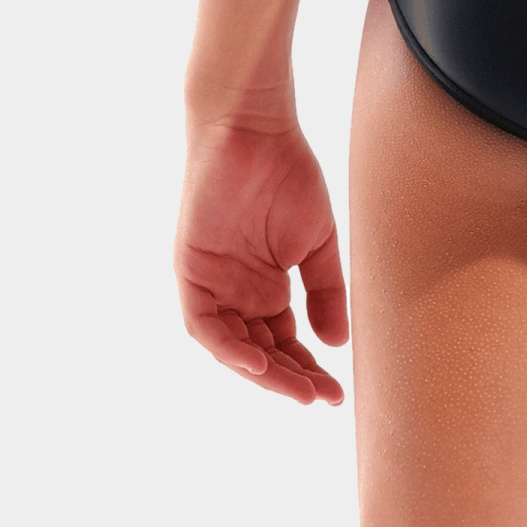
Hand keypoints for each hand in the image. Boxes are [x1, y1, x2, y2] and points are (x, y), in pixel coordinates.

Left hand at [176, 118, 347, 404]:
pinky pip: (203, 324)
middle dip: (289, 377)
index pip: (283, 342)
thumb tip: (336, 344)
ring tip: (296, 388)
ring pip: (231, 345)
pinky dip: (227, 346)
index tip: (335, 393)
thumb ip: (324, 292)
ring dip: (262, 371)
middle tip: (320, 397)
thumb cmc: (287, 173)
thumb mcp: (316, 242)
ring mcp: (212, 283)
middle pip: (259, 351)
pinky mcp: (190, 271)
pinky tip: (257, 360)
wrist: (253, 128)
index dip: (307, 370)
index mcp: (265, 285)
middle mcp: (236, 291)